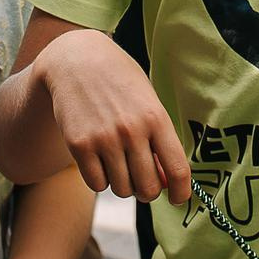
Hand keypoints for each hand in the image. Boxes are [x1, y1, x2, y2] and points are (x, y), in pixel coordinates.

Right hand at [37, 30, 190, 201]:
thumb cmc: (119, 82)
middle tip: (142, 180)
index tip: (178, 198)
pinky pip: (97, 184)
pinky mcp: (79, 145)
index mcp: (156, 117)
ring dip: (123, 184)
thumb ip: (159, 141)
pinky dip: (101, 179)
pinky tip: (100, 160)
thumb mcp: (147, 102)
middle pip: (149, 187)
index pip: (178, 170)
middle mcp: (132, 130)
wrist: (76, 59)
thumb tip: (166, 184)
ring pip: (122, 190)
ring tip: (118, 162)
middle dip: (148, 191)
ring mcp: (104, 138)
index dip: (182, 192)